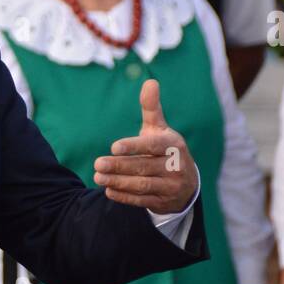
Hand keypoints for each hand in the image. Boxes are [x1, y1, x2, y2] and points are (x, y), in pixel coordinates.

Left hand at [93, 79, 197, 213]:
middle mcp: (175, 166)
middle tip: (97, 163)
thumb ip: (152, 108)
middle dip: (119, 166)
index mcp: (173, 145)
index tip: (113, 146)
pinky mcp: (164, 202)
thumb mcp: (160, 129)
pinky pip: (143, 201)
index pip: (152, 146)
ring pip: (142, 185)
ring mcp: (171, 186)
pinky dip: (125, 197)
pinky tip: (108, 190)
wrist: (186, 183)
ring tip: (98, 177)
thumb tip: (150, 82)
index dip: (134, 146)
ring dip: (118, 182)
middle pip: (144, 167)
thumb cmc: (165, 150)